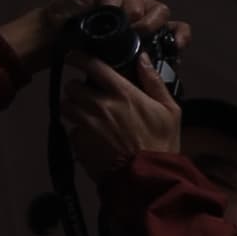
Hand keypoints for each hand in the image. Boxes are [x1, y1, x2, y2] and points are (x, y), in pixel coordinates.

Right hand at [0, 0, 188, 65]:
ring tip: (120, 27)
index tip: (177, 47)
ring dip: (133, 14)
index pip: (176, 28)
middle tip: (137, 36)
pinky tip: (104, 12)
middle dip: (152, 25)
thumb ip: (137, 63)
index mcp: (149, 27)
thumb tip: (158, 75)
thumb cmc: (86, 50)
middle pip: (162, 11)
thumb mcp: (117, 62)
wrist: (55, 37)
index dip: (180, 36)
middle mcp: (141, 8)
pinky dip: (112, 3)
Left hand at [61, 60, 187, 174]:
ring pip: (66, 107)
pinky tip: (89, 137)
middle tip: (85, 94)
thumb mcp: (170, 110)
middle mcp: (99, 105)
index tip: (74, 56)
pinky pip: (71, 130)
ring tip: (83, 114)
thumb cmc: (162, 142)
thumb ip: (154, 82)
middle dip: (76, 88)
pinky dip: (77, 131)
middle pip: (72, 87)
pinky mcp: (79, 144)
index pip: (92, 66)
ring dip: (73, 108)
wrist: (148, 179)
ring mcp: (86, 125)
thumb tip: (142, 57)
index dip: (79, 57)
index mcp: (122, 93)